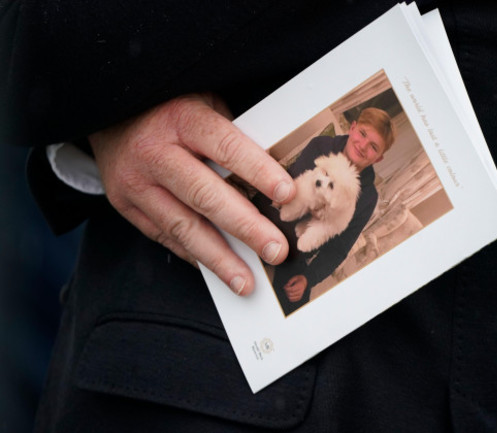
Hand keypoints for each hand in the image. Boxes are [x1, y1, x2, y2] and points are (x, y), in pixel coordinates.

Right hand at [89, 93, 295, 295]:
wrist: (109, 111)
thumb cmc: (173, 107)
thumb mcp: (205, 102)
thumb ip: (235, 135)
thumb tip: (276, 180)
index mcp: (182, 119)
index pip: (226, 147)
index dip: (258, 171)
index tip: (287, 195)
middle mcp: (155, 152)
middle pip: (205, 196)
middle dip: (246, 228)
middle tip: (276, 251)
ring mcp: (135, 182)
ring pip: (183, 227)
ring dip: (219, 259)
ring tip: (247, 283)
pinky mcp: (125, 204)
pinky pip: (164, 236)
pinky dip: (194, 255)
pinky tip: (218, 270)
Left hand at [283, 275, 307, 301]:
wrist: (304, 282)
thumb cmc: (298, 279)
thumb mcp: (294, 278)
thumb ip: (290, 282)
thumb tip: (286, 287)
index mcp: (300, 286)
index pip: (292, 289)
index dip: (287, 289)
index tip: (284, 287)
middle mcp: (301, 291)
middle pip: (291, 294)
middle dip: (286, 292)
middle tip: (285, 288)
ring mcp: (300, 295)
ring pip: (291, 298)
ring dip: (287, 295)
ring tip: (287, 291)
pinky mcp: (299, 298)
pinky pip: (292, 300)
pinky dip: (289, 298)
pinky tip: (289, 294)